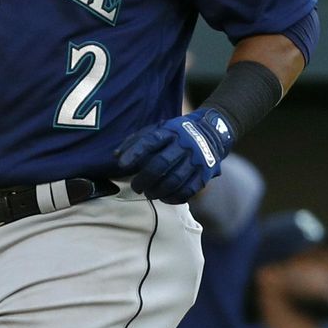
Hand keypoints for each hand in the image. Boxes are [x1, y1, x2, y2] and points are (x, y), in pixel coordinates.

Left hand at [115, 108, 233, 203]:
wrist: (211, 133)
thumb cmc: (175, 134)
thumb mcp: (158, 129)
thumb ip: (136, 140)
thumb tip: (116, 156)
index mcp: (170, 132)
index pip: (150, 141)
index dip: (134, 153)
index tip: (122, 165)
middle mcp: (184, 144)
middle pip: (161, 164)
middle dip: (144, 179)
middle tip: (135, 187)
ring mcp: (196, 159)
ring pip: (174, 180)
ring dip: (157, 191)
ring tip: (148, 194)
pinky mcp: (204, 174)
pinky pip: (189, 190)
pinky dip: (174, 198)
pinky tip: (164, 198)